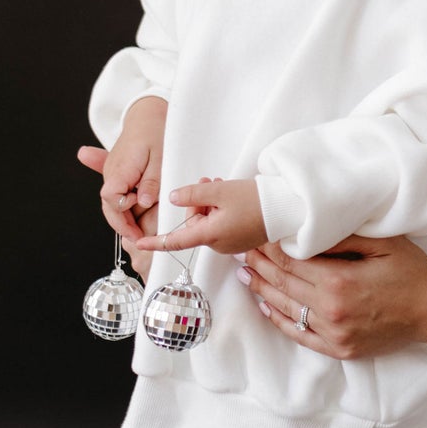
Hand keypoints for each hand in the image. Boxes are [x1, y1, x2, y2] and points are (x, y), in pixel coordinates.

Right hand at [78, 96, 167, 243]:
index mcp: (119, 169)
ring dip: (124, 219)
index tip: (136, 230)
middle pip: (109, 206)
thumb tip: (143, 202)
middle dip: (122, 225)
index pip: (111, 199)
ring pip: (113, 203)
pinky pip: (118, 195)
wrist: (146, 115)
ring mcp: (113, 174)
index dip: (122, 216)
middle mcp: (111, 173)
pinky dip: (126, 208)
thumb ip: (151, 182)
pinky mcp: (119, 175)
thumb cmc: (154, 133)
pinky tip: (136, 220)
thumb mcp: (160, 158)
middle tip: (138, 240)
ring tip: (138, 234)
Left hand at [132, 177, 266, 257]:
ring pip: (207, 223)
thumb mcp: (220, 191)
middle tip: (208, 183)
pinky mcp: (240, 240)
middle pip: (193, 224)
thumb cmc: (256, 200)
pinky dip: (220, 211)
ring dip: (209, 205)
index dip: (155, 242)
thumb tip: (173, 198)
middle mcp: (218, 244)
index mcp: (210, 235)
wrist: (288, 208)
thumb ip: (192, 194)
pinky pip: (220, 225)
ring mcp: (230, 244)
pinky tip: (230, 197)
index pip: (175, 241)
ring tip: (221, 186)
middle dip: (196, 203)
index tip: (139, 244)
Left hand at [239, 235, 426, 360]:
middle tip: (243, 252)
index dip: (269, 249)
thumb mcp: (382, 243)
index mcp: (339, 281)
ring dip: (262, 291)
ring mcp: (333, 333)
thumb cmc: (412, 272)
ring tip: (246, 275)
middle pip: (283, 284)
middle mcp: (330, 310)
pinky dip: (279, 320)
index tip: (256, 237)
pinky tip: (267, 307)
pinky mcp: (339, 349)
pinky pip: (299, 335)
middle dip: (260, 266)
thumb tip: (306, 229)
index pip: (291, 262)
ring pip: (285, 309)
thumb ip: (342, 237)